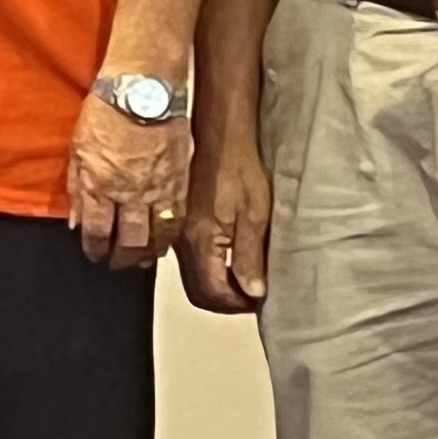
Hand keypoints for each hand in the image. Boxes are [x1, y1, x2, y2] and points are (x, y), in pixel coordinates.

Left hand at [69, 93, 188, 268]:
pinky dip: (170, 233)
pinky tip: (165, 239)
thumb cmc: (107, 111)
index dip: (95, 249)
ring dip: (148, 252)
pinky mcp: (180, 181)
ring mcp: (158, 189)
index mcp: (100, 185)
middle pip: (129, 241)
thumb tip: (77, 220)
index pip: (97, 231)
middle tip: (117, 263)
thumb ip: (77, 188)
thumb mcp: (77, 148)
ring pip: (156, 235)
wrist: (144, 89)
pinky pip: (176, 218)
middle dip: (122, 259)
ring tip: (142, 258)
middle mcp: (130, 193)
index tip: (94, 254)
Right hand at [179, 126, 272, 313]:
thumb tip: (252, 291)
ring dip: (218, 284)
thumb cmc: (237, 165)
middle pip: (198, 292)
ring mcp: (178, 233)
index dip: (239, 303)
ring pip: (193, 277)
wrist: (218, 135)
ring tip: (244, 276)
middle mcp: (182, 242)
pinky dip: (210, 268)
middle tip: (252, 294)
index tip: (259, 299)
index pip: (213, 293)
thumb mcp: (255, 215)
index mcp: (200, 243)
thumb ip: (250, 258)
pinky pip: (189, 259)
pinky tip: (228, 257)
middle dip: (226, 300)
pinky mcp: (180, 223)